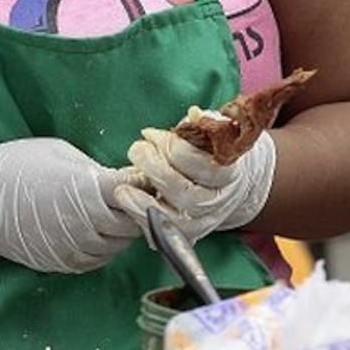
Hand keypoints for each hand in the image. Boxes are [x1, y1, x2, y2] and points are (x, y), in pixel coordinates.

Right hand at [0, 138, 143, 273]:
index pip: (135, 193)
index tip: (147, 178)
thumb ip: (95, 172)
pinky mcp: (63, 263)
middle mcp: (84, 224)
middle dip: (139, 209)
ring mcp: (74, 248)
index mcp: (86, 190)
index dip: (145, 186)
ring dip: (123, 229)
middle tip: (137, 195)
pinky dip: (105, 245)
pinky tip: (96, 228)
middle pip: (134, 223)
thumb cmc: (15, 167)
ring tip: (114, 211)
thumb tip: (125, 180)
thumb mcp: (60, 155)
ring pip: (119, 245)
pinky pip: (99, 258)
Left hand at [112, 125, 276, 242]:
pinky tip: (129, 206)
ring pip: (174, 219)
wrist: (228, 185)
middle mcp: (218, 200)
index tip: (150, 134)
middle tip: (136, 151)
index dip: (171, 146)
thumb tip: (194, 115)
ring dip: (143, 204)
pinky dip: (144, 222)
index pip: (200, 163)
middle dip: (154, 170)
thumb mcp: (213, 134)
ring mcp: (204, 221)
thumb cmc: (210, 152)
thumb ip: (205, 124)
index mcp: (228, 172)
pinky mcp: (188, 234)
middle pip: (185, 194)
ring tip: (122, 190)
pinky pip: (165, 234)